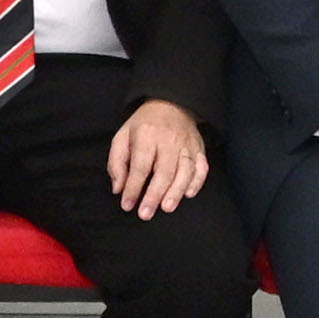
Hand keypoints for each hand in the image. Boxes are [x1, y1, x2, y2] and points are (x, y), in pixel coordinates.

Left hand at [106, 99, 208, 217]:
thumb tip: (118, 189)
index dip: (133, 187)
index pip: (140, 166)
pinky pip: (202, 168)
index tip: (127, 205)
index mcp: (146, 135)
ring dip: (176, 192)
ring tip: (167, 208)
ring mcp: (186, 144)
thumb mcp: (122, 136)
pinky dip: (197, 182)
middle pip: (164, 171)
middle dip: (154, 195)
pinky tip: (188, 194)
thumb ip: (116, 163)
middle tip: (145, 214)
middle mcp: (168, 140)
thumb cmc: (143, 125)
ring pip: (185, 171)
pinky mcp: (199, 149)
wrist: (171, 104)